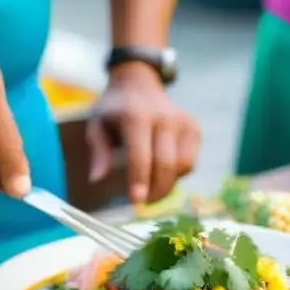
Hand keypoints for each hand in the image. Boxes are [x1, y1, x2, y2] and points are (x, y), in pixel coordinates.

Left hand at [86, 64, 199, 204]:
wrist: (138, 84)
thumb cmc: (113, 110)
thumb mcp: (96, 126)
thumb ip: (98, 152)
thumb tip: (96, 179)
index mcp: (136, 116)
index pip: (140, 155)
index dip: (139, 180)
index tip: (135, 201)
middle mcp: (163, 118)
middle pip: (166, 165)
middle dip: (155, 191)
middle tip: (141, 204)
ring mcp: (182, 122)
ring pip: (182, 166)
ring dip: (167, 185)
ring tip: (150, 190)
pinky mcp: (193, 128)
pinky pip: (190, 162)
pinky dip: (178, 174)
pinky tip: (161, 173)